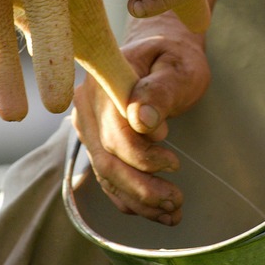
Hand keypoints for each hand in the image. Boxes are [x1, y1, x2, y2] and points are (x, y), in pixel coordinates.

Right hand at [71, 12, 209, 225]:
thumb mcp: (177, 67)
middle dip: (143, 189)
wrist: (161, 54)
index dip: (144, 156)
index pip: (116, 132)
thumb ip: (160, 91)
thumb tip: (143, 121)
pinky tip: (157, 211)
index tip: (175, 163)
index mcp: (104, 82)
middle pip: (107, 160)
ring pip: (106, 175)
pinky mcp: (96, 143)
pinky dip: (131, 200)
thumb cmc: (173, 58)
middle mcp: (87, 106)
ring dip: (139, 201)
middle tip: (178, 201)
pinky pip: (108, 178)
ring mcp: (88, 126)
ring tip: (174, 211)